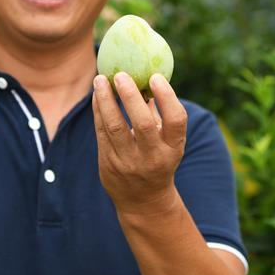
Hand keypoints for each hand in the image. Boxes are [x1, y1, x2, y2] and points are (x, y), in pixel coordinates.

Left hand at [92, 71, 187, 215]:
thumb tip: (150, 75)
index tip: (155, 77)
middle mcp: (152, 157)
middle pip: (142, 124)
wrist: (142, 201)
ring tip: (101, 79)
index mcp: (173, 148)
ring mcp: (129, 162)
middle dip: (130, 96)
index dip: (167, 97)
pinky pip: (101, 131)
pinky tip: (98, 93)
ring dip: (106, 100)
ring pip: (114, 126)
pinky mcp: (108, 163)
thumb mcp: (168, 142)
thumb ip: (160, 113)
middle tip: (120, 74)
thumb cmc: (158, 160)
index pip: (176, 121)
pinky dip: (98, 110)